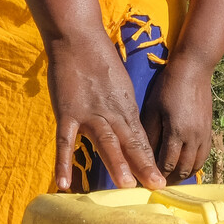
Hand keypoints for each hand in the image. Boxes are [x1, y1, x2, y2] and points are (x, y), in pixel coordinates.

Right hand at [46, 32, 165, 191]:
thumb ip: (122, 107)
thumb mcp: (119, 84)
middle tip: (156, 186)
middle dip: (143, 166)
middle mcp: (111, 113)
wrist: (77, 37)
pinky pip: (65, 142)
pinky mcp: (67, 112)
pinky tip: (64, 184)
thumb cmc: (98, 57)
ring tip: (127, 185)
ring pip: (106, 142)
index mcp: (125, 106)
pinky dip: (63, 162)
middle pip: (130, 143)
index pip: (140, 139)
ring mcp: (89, 114)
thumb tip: (128, 126)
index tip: (159, 179)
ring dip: (117, 163)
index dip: (149, 159)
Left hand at [139, 58, 213, 182]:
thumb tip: (142, 156)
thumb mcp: (153, 109)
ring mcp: (204, 135)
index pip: (166, 164)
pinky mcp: (209, 131)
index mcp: (177, 132)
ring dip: (182, 175)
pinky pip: (203, 157)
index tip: (145, 181)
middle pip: (182, 170)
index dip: (156, 175)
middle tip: (155, 184)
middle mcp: (193, 138)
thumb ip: (150, 134)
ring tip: (169, 178)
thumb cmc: (168, 87)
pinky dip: (193, 166)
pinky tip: (184, 166)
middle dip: (169, 180)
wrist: (194, 71)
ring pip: (195, 166)